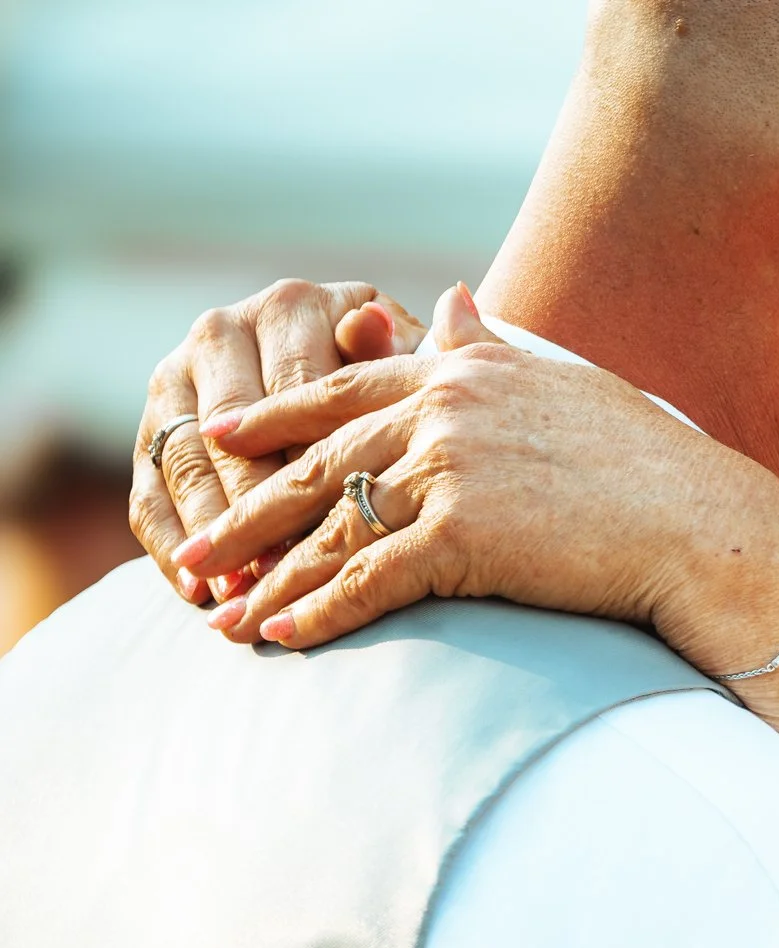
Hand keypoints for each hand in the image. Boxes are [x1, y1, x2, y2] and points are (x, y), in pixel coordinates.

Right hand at [131, 279, 425, 604]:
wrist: (368, 389)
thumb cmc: (406, 389)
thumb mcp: (413, 369)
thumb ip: (392, 353)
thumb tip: (371, 322)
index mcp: (292, 307)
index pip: (296, 393)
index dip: (312, 463)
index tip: (328, 525)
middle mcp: (224, 329)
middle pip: (231, 432)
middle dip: (252, 512)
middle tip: (273, 575)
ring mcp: (178, 375)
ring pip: (183, 462)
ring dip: (208, 536)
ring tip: (236, 595)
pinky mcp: (153, 424)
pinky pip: (149, 488)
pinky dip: (169, 546)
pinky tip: (195, 591)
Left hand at [171, 285, 778, 671]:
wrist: (704, 526)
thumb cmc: (654, 465)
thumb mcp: (566, 382)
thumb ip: (493, 347)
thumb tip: (452, 298)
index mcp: (463, 371)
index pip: (343, 391)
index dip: (276, 419)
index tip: (221, 435)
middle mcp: (444, 409)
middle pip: (317, 464)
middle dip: (249, 512)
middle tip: (194, 549)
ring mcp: (450, 469)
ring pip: (333, 529)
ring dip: (273, 580)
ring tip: (226, 617)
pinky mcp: (463, 534)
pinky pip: (370, 581)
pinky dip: (322, 614)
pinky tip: (286, 640)